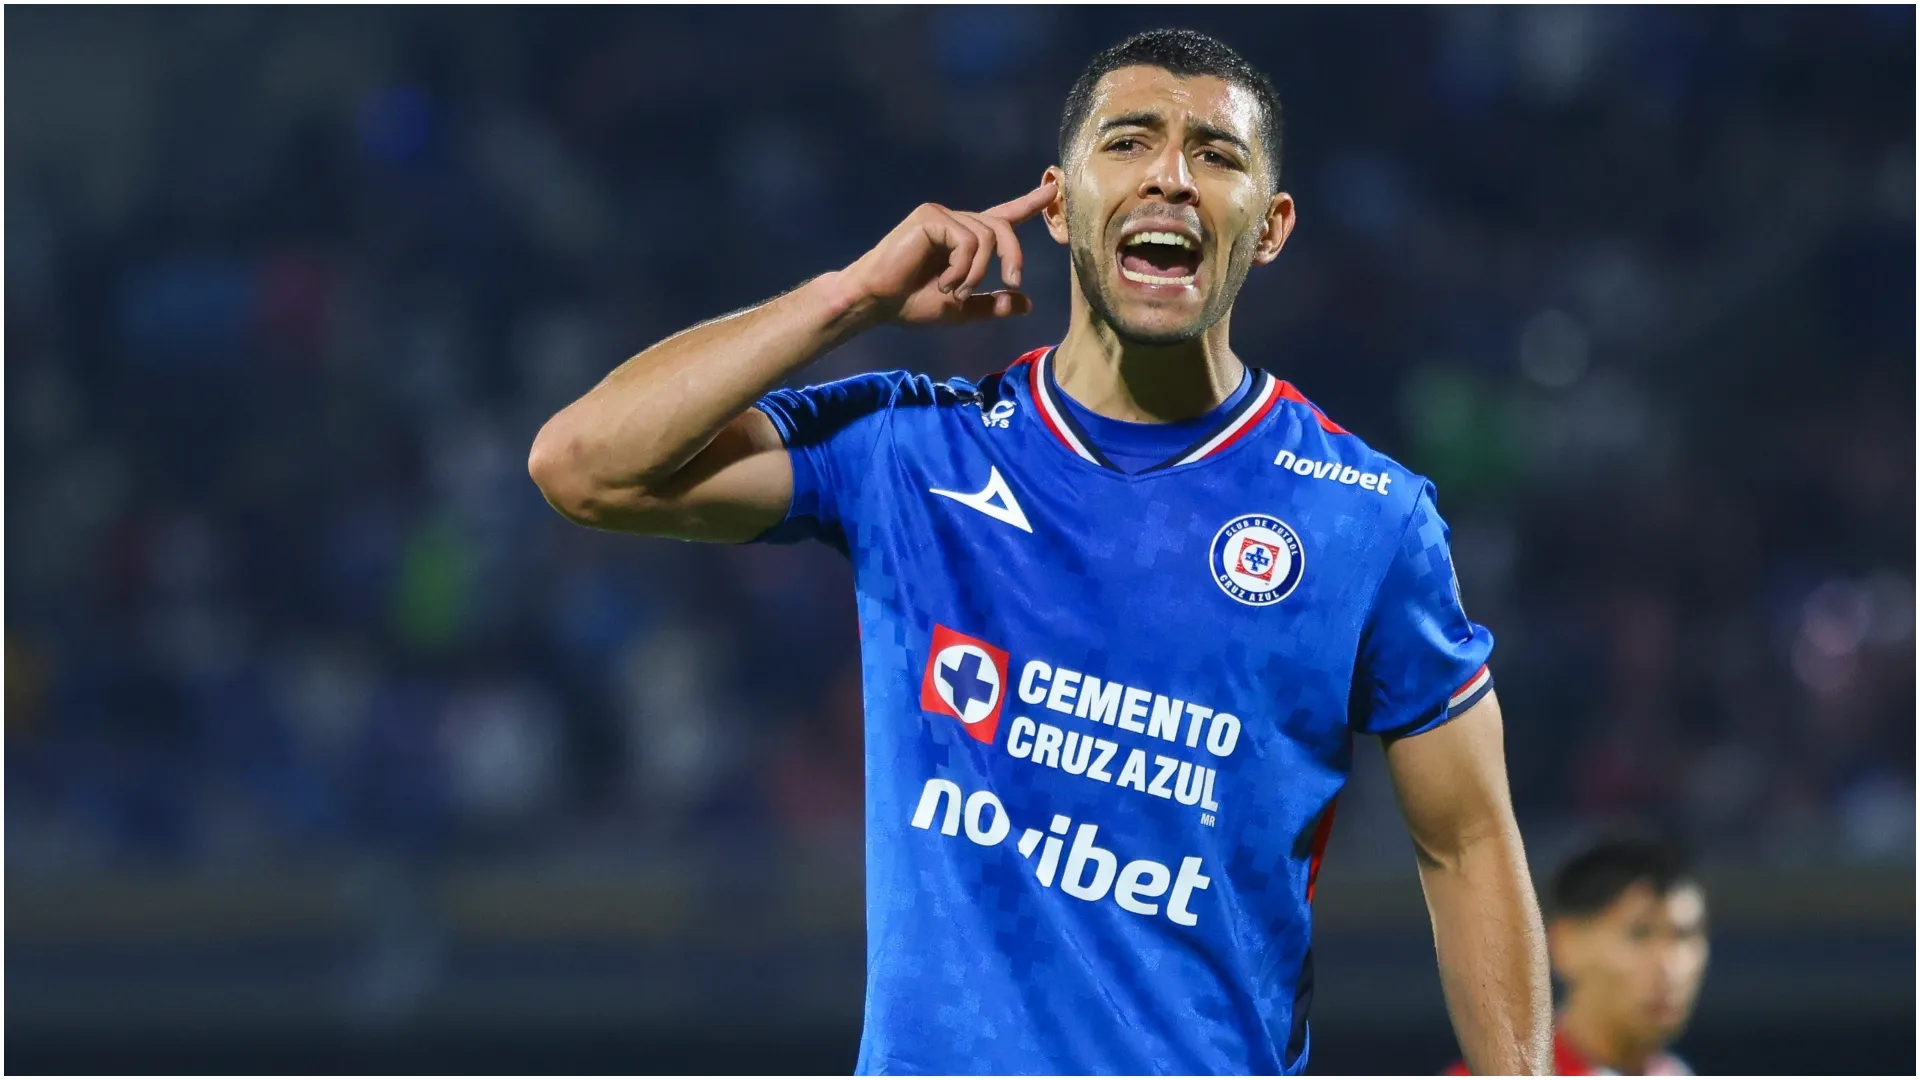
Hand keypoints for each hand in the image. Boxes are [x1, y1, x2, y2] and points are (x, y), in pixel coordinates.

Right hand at [837, 181, 1056, 326]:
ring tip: (955, 291)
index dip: (1029, 204)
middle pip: (1003, 227)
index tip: (1053, 189)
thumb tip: (1027, 304)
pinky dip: (963, 268)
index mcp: (964, 240)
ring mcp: (942, 215)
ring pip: (987, 236)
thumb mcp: (960, 310)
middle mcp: (956, 221)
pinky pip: (967, 240)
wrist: (877, 303)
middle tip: (1012, 283)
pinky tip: (944, 283)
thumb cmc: (910, 305)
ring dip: (978, 272)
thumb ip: (992, 305)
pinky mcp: (931, 217)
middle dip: (1013, 256)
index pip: (1004, 217)